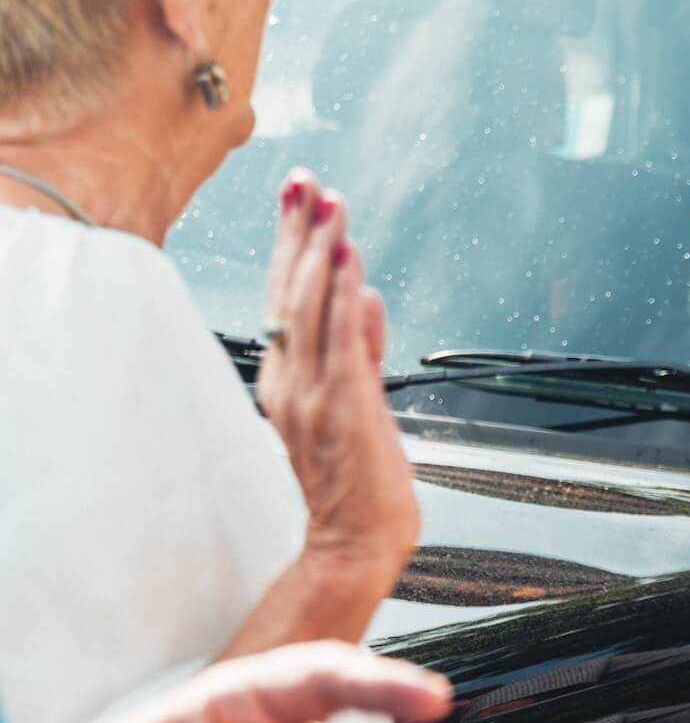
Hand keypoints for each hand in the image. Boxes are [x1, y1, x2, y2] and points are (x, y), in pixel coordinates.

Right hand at [257, 169, 418, 577]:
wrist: (357, 543)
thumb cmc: (358, 481)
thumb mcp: (359, 400)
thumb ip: (363, 346)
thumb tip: (369, 294)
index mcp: (290, 379)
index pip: (286, 297)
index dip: (293, 244)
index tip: (299, 197)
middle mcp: (293, 381)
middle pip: (290, 292)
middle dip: (298, 232)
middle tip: (304, 180)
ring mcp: (315, 394)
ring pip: (312, 308)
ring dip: (322, 252)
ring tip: (330, 204)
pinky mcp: (345, 408)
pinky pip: (343, 343)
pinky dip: (347, 300)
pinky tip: (352, 265)